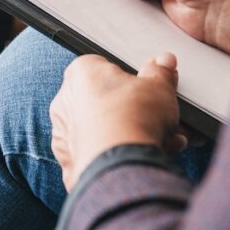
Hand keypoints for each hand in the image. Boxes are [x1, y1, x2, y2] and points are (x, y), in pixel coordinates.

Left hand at [50, 53, 184, 190]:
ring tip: (163, 140)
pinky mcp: (70, 161)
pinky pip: (98, 153)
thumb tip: (163, 63)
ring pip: (103, 128)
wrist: (121, 165)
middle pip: (105, 100)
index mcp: (81, 73)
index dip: (132, 79)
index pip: (106, 67)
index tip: (149, 88)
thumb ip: (160, 73)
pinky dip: (119, 155)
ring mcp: (65, 133)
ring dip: (131, 134)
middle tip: (159, 117)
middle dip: (136, 110)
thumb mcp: (158, 87)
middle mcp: (66, 100)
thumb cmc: (132, 119)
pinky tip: (146, 157)